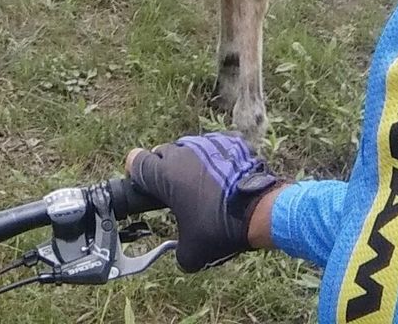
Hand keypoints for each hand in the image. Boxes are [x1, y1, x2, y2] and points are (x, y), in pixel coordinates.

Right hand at [126, 132, 283, 271]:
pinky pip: (212, 148)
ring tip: (201, 187)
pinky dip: (213, 160)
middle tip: (174, 192)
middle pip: (160, 153)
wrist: (262, 211)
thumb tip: (180, 254)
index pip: (135, 160)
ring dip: (188, 164)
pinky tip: (223, 179)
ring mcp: (206, 143)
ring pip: (187, 148)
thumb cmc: (221, 228)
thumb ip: (177, 252)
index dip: (136, 173)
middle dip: (163, 170)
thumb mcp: (193, 252)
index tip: (144, 186)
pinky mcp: (228, 142)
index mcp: (165, 174)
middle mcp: (181, 152)